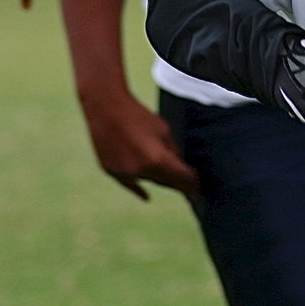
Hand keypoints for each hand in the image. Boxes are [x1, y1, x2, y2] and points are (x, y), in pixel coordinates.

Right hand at [82, 91, 200, 200]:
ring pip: (148, 180)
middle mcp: (140, 170)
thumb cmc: (138, 116)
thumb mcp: (164, 131)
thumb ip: (173, 151)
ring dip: (160, 179)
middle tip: (191, 189)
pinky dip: (138, 188)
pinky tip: (147, 197)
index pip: (181, 178)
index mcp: (157, 160)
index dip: (192, 183)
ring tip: (171, 180)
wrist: (105, 108)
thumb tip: (180, 166)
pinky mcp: (110, 171)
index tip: (199, 189)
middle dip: (179, 185)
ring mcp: (124, 173)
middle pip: (166, 182)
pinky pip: (129, 183)